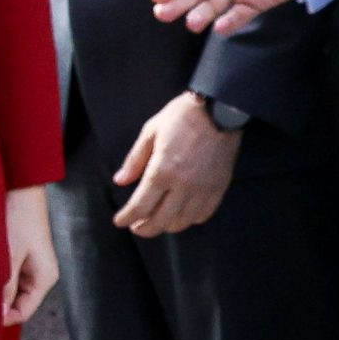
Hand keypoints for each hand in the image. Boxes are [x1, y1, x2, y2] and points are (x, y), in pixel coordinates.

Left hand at [2, 187, 57, 325]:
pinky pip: (6, 274)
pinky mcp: (20, 253)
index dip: (3, 318)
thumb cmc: (19, 217)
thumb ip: (5, 286)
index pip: (23, 312)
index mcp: (44, 279)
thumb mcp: (10, 255)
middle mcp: (39, 275)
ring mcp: (29, 264)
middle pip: (16, 302)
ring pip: (9, 288)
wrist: (20, 186)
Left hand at [111, 92, 241, 236]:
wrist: (219, 110)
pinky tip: (181, 215)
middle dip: (145, 229)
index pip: (141, 205)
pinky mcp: (219, 188)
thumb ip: (135, 160)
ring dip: (167, 226)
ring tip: (156, 221)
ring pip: (183, 221)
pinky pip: (204, 214)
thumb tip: (120, 181)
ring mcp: (204, 189)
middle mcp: (184, 185)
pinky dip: (190, 220)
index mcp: (162, 171)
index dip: (127, 217)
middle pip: (161, 220)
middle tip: (135, 227)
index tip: (119, 221)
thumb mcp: (150, 132)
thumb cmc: (181, 117)